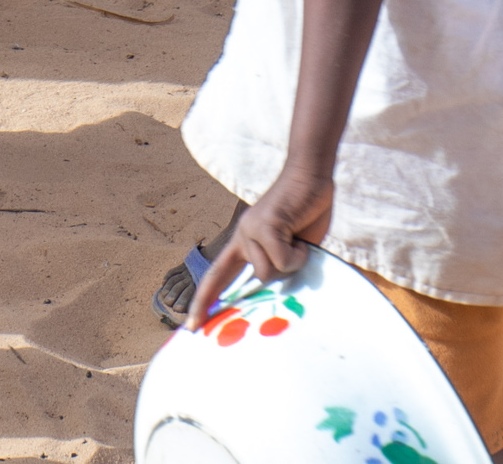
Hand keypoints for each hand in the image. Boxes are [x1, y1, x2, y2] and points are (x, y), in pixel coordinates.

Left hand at [193, 162, 334, 327]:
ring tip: (299, 238)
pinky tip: (301, 235)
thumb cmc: (305, 214)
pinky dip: (300, 254)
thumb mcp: (291, 248)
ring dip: (293, 261)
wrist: (310, 176)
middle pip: (259, 280)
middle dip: (284, 271)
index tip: (192, 326)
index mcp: (243, 243)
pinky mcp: (264, 226)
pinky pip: (283, 261)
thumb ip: (282, 267)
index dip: (204, 302)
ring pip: (270, 272)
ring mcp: (250, 230)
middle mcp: (241, 236)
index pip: (216, 276)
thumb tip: (280, 291)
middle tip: (299, 248)